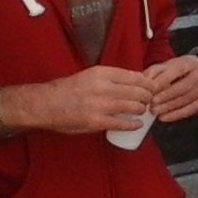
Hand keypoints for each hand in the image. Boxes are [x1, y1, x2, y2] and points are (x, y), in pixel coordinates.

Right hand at [12, 65, 155, 134]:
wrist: (45, 104)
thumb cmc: (67, 89)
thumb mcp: (89, 76)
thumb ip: (109, 78)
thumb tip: (134, 81)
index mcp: (102, 73)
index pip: (135, 76)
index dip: (148, 84)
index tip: (151, 88)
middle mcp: (103, 87)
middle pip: (139, 92)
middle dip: (148, 97)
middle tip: (149, 101)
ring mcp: (101, 105)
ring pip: (134, 107)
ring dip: (142, 110)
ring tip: (142, 111)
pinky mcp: (97, 122)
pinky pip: (123, 124)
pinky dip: (134, 124)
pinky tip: (137, 124)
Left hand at [145, 54, 197, 122]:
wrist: (176, 79)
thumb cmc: (167, 73)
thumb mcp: (157, 69)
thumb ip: (152, 75)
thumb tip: (150, 87)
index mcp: (191, 61)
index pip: (179, 70)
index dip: (165, 80)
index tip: (152, 89)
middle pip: (185, 86)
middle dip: (167, 95)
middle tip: (153, 102)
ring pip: (188, 98)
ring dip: (170, 106)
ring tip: (155, 111)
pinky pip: (191, 109)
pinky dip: (176, 114)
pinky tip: (163, 117)